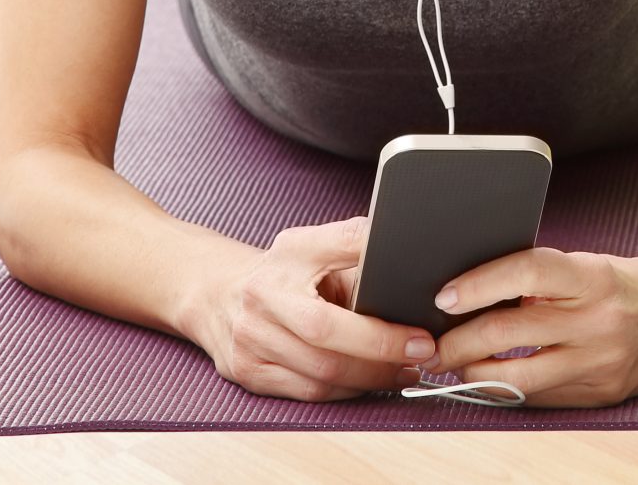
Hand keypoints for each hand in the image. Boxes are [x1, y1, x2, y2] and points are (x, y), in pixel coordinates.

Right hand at [189, 215, 437, 401]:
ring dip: (371, 377)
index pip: (342, 259)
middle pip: (327, 337)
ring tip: (405, 372)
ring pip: (321, 373)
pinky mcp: (248, 372)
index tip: (420, 324)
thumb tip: (411, 266)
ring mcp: (250, 339)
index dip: (379, 308)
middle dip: (382, 351)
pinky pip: (308, 392)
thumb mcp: (315, 246)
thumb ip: (356, 249)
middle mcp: (263, 298)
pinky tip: (369, 383)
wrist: (215, 292)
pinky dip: (346, 391)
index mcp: (288, 256)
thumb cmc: (281, 271)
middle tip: (422, 353)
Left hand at [414, 246, 637, 408]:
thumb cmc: (618, 284)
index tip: (444, 296)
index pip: (525, 273)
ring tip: (455, 366)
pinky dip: (508, 391)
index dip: (478, 284)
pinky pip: (540, 399)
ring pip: (518, 378)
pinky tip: (492, 382)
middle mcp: (598, 321)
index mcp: (592, 277)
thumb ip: (536, 281)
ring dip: (475, 375)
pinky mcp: (601, 395)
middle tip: (434, 345)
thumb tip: (468, 297)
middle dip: (459, 342)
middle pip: (509, 332)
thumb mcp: (583, 267)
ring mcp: (600, 363)